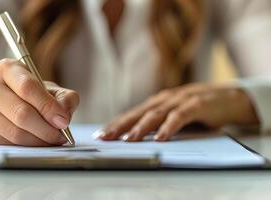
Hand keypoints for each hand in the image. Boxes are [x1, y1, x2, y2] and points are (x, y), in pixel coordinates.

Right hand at [0, 59, 78, 145]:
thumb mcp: (46, 87)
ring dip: (39, 140)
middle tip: (61, 135)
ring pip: (16, 133)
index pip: (28, 88)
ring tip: (52, 139)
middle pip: (22, 114)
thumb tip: (65, 115)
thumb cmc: (23, 93)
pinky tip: (36, 141)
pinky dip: (27, 146)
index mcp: (7, 68)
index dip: (48, 107)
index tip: (63, 121)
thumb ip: (63, 97)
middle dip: (47, 129)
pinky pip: (8, 144)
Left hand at [99, 83, 258, 141]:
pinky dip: (169, 127)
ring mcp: (179, 101)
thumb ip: (157, 122)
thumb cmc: (197, 108)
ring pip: (156, 114)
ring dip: (141, 127)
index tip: (101, 134)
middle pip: (138, 113)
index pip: (132, 114)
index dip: (116, 123)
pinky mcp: (196, 105)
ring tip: (129, 139)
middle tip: (106, 137)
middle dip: (120, 125)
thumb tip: (135, 136)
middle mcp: (164, 100)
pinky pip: (180, 117)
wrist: (228, 98)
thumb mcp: (173, 115)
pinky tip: (161, 137)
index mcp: (157, 103)